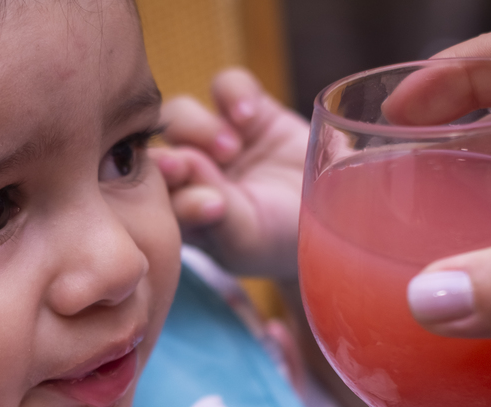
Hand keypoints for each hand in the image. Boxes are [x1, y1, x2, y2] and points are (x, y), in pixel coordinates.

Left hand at [156, 68, 309, 275]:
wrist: (339, 212)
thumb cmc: (281, 238)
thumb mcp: (248, 238)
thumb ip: (215, 210)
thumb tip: (186, 167)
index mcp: (178, 210)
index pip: (151, 195)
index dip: (159, 191)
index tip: (185, 192)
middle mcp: (188, 172)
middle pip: (157, 150)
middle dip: (169, 157)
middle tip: (184, 165)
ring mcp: (214, 138)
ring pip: (180, 113)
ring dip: (199, 128)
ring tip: (230, 149)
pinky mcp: (247, 108)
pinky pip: (226, 85)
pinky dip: (234, 94)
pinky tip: (248, 117)